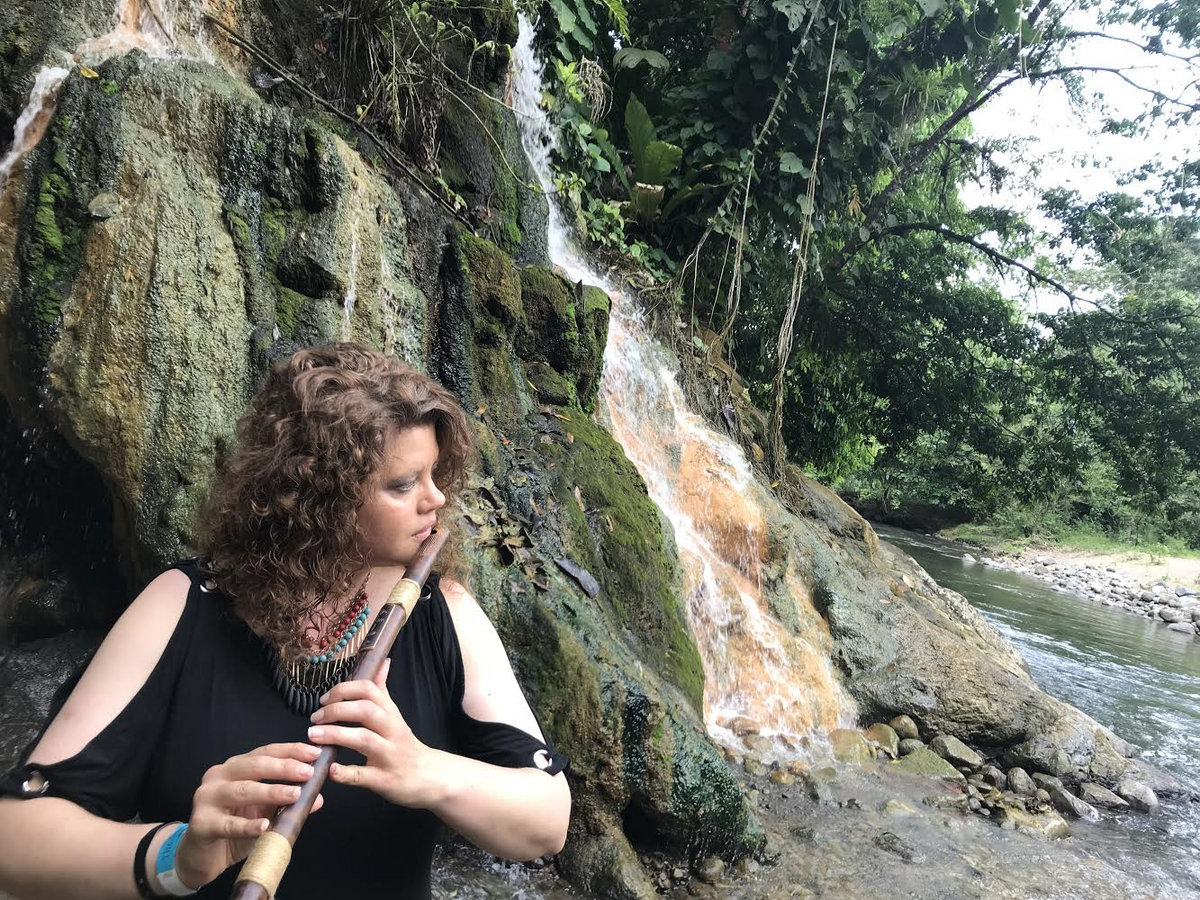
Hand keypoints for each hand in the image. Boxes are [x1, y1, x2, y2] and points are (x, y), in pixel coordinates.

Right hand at [174, 742, 324, 888]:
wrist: (202, 856)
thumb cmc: (234, 827)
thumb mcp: (265, 813)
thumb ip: (287, 803)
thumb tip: (318, 798)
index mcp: (236, 767)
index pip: (266, 752)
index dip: (291, 751)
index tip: (315, 754)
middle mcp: (219, 776)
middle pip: (254, 766)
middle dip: (284, 767)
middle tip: (307, 772)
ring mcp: (206, 798)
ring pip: (242, 791)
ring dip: (271, 792)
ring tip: (294, 795)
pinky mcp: (201, 824)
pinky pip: (228, 824)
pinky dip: (248, 826)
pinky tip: (265, 826)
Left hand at [307, 660, 439, 807]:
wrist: (428, 777)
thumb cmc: (404, 745)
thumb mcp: (395, 716)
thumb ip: (383, 691)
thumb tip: (382, 662)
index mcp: (391, 714)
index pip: (369, 690)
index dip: (344, 690)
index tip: (325, 699)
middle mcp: (391, 731)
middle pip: (366, 710)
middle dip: (337, 710)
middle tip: (315, 717)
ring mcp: (388, 756)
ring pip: (364, 739)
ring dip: (336, 735)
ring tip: (314, 735)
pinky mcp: (384, 779)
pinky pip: (363, 775)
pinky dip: (345, 772)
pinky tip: (331, 769)